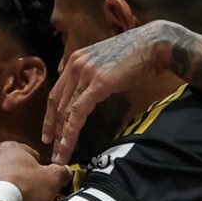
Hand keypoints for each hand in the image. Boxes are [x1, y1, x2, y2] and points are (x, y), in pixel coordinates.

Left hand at [0, 141, 69, 200]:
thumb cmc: (22, 191)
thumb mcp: (51, 180)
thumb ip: (60, 172)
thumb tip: (66, 170)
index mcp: (9, 148)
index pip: (28, 155)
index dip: (37, 170)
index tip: (40, 184)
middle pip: (6, 168)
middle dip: (15, 181)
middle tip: (25, 199)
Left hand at [44, 20, 179, 164]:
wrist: (152, 44)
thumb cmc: (135, 56)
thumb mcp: (105, 64)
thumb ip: (92, 77)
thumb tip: (88, 93)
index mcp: (75, 61)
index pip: (57, 93)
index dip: (51, 116)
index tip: (49, 134)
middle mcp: (75, 66)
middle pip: (57, 104)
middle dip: (53, 130)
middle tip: (52, 151)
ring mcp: (85, 74)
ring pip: (66, 111)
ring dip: (60, 136)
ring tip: (59, 156)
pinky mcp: (98, 83)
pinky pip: (78, 112)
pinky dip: (71, 131)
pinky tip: (68, 144)